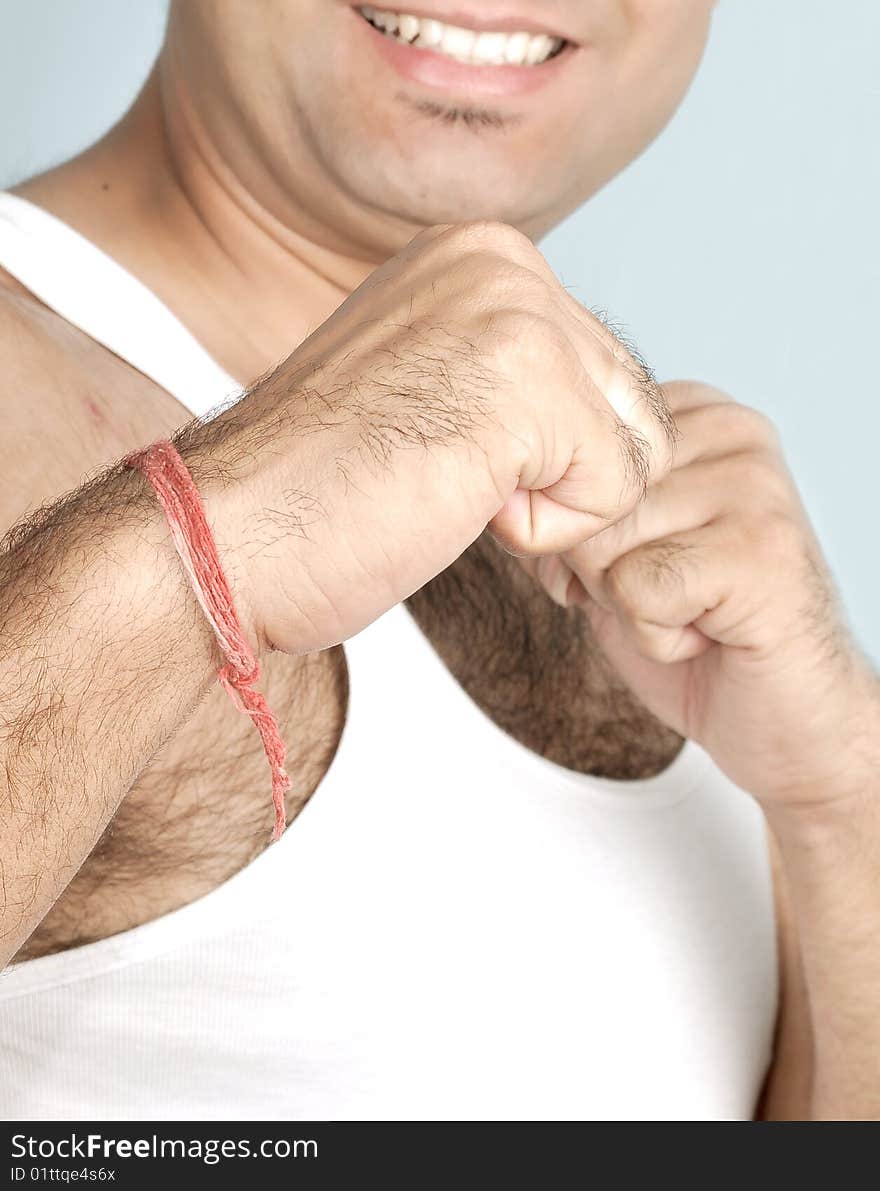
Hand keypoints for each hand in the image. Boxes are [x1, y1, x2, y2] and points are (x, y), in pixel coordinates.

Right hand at [196, 221, 674, 655]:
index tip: (452, 466)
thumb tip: (607, 414)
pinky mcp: (527, 383)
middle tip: (458, 493)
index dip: (550, 456)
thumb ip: (508, 371)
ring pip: (634, 450)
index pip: (605, 372)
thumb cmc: (316, 488)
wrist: (227, 532)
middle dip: (565, 480)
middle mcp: (504, 260)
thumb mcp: (425, 388)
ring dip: (554, 505)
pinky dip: (544, 534)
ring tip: (451, 493)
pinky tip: (452, 506)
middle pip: (635, 408)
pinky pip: (615, 491)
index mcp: (479, 254)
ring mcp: (516, 312)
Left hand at [522, 380, 878, 807]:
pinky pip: (640, 590)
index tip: (637, 560)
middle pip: (582, 501)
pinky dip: (658, 636)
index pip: (568, 452)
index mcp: (696, 415)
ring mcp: (755, 488)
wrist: (786, 716)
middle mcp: (733, 433)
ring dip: (631, 607)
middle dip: (599, 573)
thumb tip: (486, 491)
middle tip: (669, 595)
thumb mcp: (611, 551)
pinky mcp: (762, 552)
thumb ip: (558, 508)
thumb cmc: (695, 629)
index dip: (576, 531)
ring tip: (692, 611)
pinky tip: (707, 634)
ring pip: (603, 545)